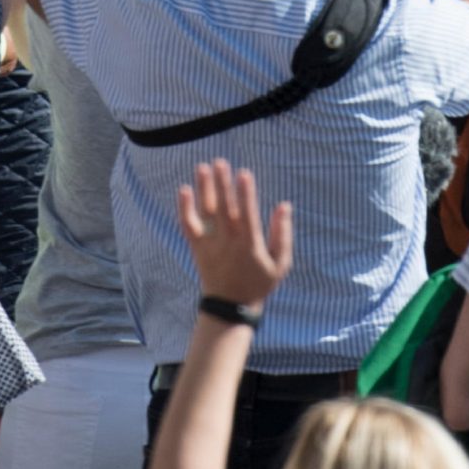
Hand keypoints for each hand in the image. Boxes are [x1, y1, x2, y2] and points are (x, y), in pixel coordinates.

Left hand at [176, 158, 291, 306]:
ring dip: (204, 190)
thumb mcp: (280, 264)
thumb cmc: (259, 282)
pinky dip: (184, 208)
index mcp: (249, 246)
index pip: (247, 215)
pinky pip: (188, 226)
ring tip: (202, 167)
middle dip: (222, 185)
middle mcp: (228, 243)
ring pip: (206, 213)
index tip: (244, 174)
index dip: (246, 195)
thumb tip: (284, 205)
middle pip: (224, 209)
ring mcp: (210, 245)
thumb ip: (282, 234)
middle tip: (220, 162)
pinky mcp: (197, 247)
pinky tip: (184, 189)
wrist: (229, 306)